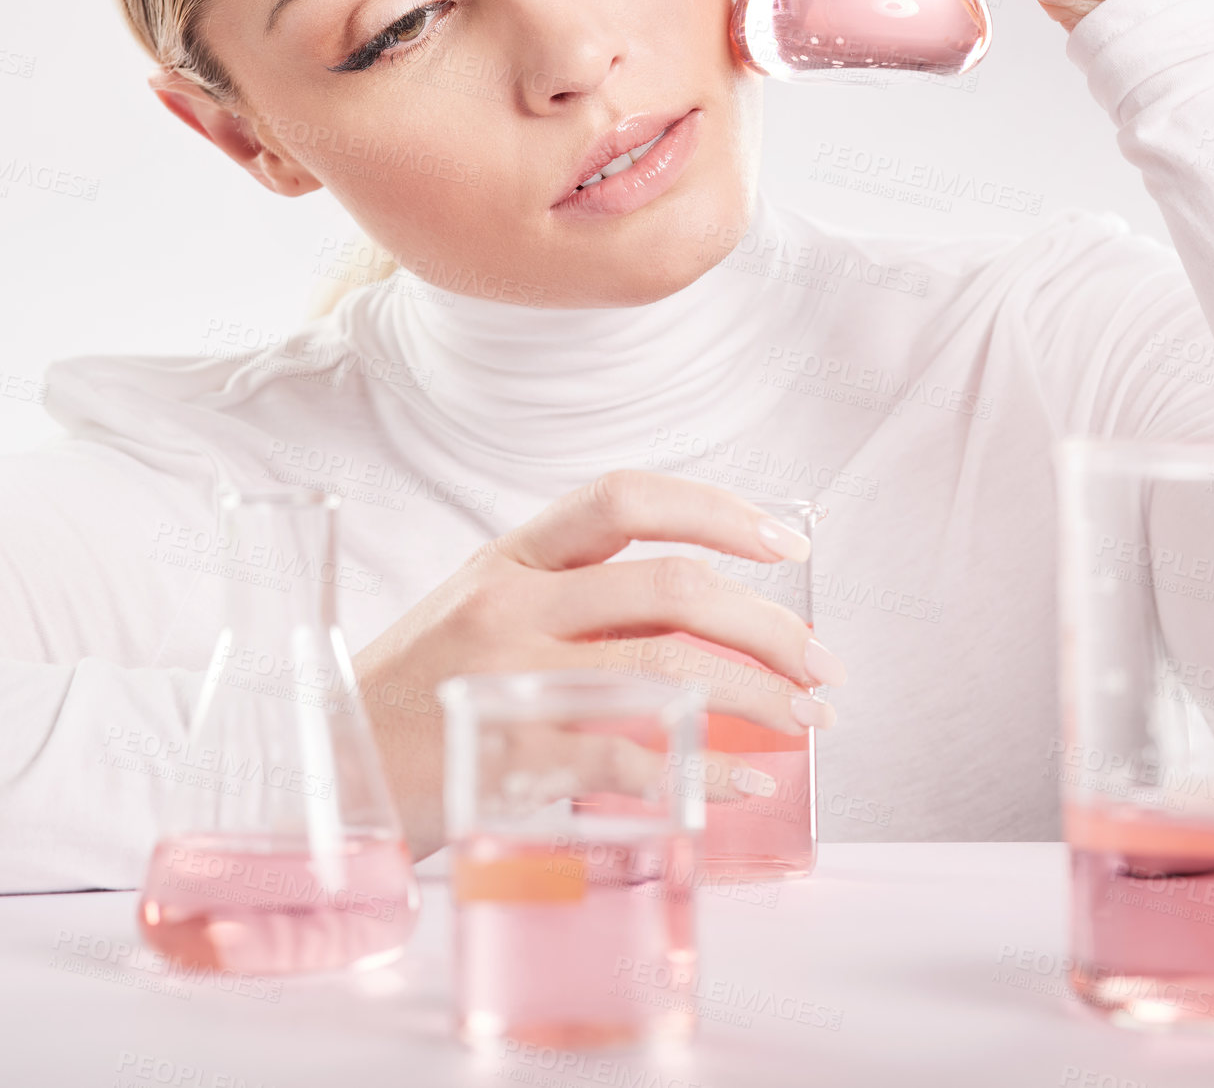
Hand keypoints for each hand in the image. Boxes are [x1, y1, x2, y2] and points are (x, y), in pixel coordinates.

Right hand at [351, 470, 843, 858]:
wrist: (324, 765)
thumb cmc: (416, 691)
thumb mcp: (480, 613)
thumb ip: (572, 602)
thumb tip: (697, 618)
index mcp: (511, 559)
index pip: (625, 497)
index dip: (716, 507)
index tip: (785, 540)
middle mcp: (513, 604)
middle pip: (671, 585)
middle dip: (769, 621)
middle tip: (823, 661)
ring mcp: (509, 679)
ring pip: (665, 666)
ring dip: (757, 692)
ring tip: (807, 718)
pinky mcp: (507, 757)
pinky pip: (628, 756)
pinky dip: (702, 771)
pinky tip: (740, 783)